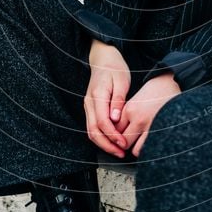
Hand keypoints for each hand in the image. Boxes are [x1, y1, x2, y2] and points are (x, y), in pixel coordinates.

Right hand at [83, 42, 130, 157]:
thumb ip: (119, 100)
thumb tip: (116, 119)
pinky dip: (101, 137)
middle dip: (107, 145)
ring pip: (91, 131)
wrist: (103, 58)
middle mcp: (89, 103)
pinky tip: (111, 141)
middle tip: (121, 153)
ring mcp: (87, 106)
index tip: (124, 143)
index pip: (102, 122)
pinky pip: (92, 126)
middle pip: (94, 131)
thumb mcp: (122, 81)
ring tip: (117, 150)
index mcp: (97, 96)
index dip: (113, 136)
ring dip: (103, 144)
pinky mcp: (90, 108)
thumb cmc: (115, 68)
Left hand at [116, 72, 180, 157]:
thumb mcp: (136, 98)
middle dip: (124, 144)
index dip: (116, 135)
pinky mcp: (162, 131)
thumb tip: (118, 128)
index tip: (120, 135)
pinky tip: (150, 144)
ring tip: (140, 143)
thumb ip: (126, 113)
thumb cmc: (155, 89)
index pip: (115, 130)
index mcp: (129, 109)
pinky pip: (150, 149)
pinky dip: (148, 150)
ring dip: (136, 148)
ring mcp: (151, 127)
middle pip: (123, 142)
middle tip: (129, 141)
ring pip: (135, 150)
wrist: (173, 83)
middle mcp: (138, 119)